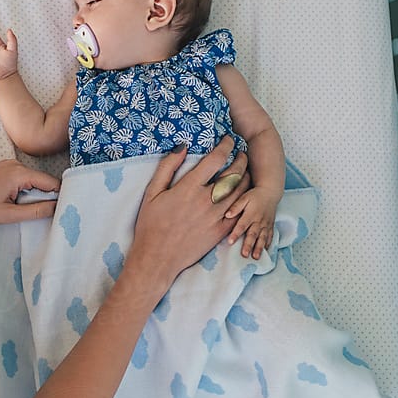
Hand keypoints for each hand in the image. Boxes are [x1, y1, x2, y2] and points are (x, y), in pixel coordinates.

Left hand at [0, 160, 59, 224]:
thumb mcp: (9, 215)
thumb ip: (36, 211)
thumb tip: (57, 208)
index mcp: (18, 173)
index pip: (50, 182)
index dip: (59, 196)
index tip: (63, 210)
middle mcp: (15, 164)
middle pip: (42, 180)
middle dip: (46, 197)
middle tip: (45, 215)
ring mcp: (9, 165)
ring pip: (33, 180)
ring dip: (34, 195)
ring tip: (26, 211)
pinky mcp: (4, 169)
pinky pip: (23, 179)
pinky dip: (25, 191)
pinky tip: (17, 203)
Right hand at [125, 137, 250, 292]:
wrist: (158, 257)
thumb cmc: (151, 224)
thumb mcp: (152, 192)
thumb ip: (167, 167)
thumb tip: (182, 147)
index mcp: (190, 188)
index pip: (216, 159)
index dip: (226, 146)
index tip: (228, 139)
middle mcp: (207, 201)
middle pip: (234, 174)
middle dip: (241, 159)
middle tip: (241, 153)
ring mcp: (217, 217)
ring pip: (241, 192)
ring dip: (246, 177)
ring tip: (245, 170)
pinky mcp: (222, 231)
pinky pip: (240, 211)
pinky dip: (245, 200)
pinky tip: (243, 194)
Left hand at [225, 187, 280, 259]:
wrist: (270, 192)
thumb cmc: (254, 195)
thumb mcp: (244, 197)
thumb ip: (236, 206)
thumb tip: (227, 215)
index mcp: (250, 214)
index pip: (241, 225)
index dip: (235, 234)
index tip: (230, 242)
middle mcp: (259, 221)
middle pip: (253, 235)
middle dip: (248, 245)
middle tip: (244, 255)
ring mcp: (266, 224)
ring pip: (262, 238)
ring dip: (259, 248)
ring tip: (255, 257)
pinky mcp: (270, 225)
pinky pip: (270, 236)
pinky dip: (267, 244)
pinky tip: (265, 251)